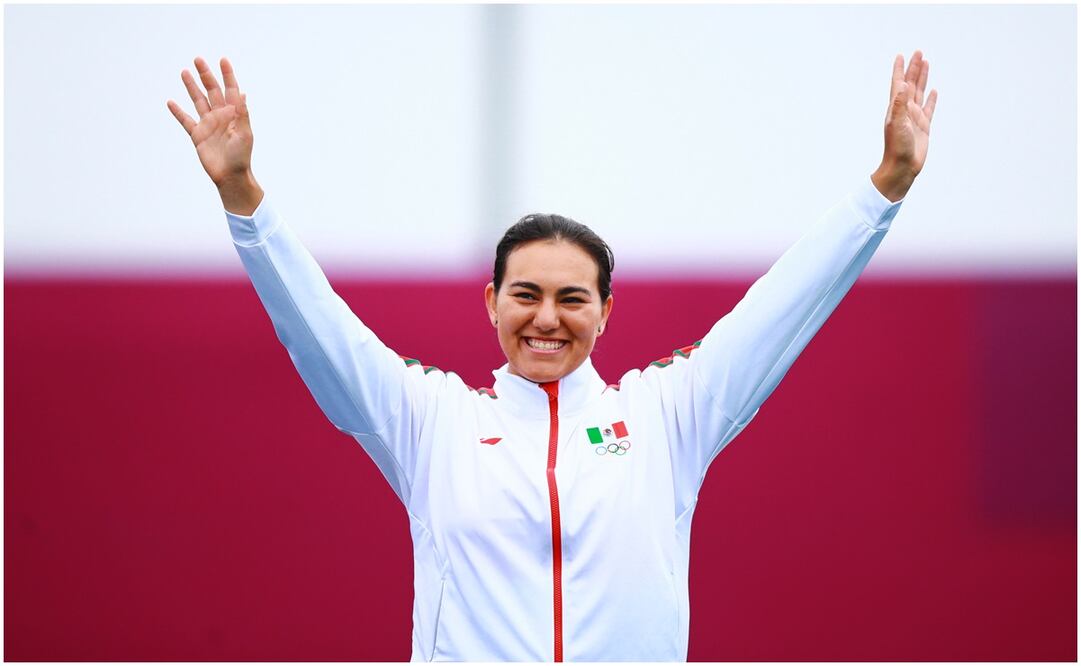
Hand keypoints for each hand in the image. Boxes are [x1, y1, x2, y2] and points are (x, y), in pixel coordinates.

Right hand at [167, 57, 262, 213]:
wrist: (230, 176)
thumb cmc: (241, 156)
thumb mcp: (245, 133)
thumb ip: (242, 113)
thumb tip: (242, 92)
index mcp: (234, 114)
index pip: (231, 90)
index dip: (228, 75)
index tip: (223, 60)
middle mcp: (221, 116)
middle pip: (212, 91)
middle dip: (206, 75)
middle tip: (198, 59)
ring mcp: (208, 124)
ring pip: (198, 101)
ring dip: (192, 87)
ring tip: (185, 72)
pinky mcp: (197, 135)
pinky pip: (185, 120)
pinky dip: (178, 111)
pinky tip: (171, 102)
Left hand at [871, 50, 938, 201]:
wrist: (902, 167)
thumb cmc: (897, 148)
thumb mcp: (897, 124)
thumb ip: (900, 105)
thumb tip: (902, 86)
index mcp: (896, 108)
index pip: (898, 84)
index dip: (900, 70)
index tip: (901, 55)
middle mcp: (905, 110)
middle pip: (911, 84)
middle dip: (914, 68)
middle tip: (918, 52)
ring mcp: (915, 118)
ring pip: (920, 93)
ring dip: (923, 78)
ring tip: (926, 64)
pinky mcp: (924, 127)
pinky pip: (929, 109)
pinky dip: (931, 99)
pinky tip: (933, 91)